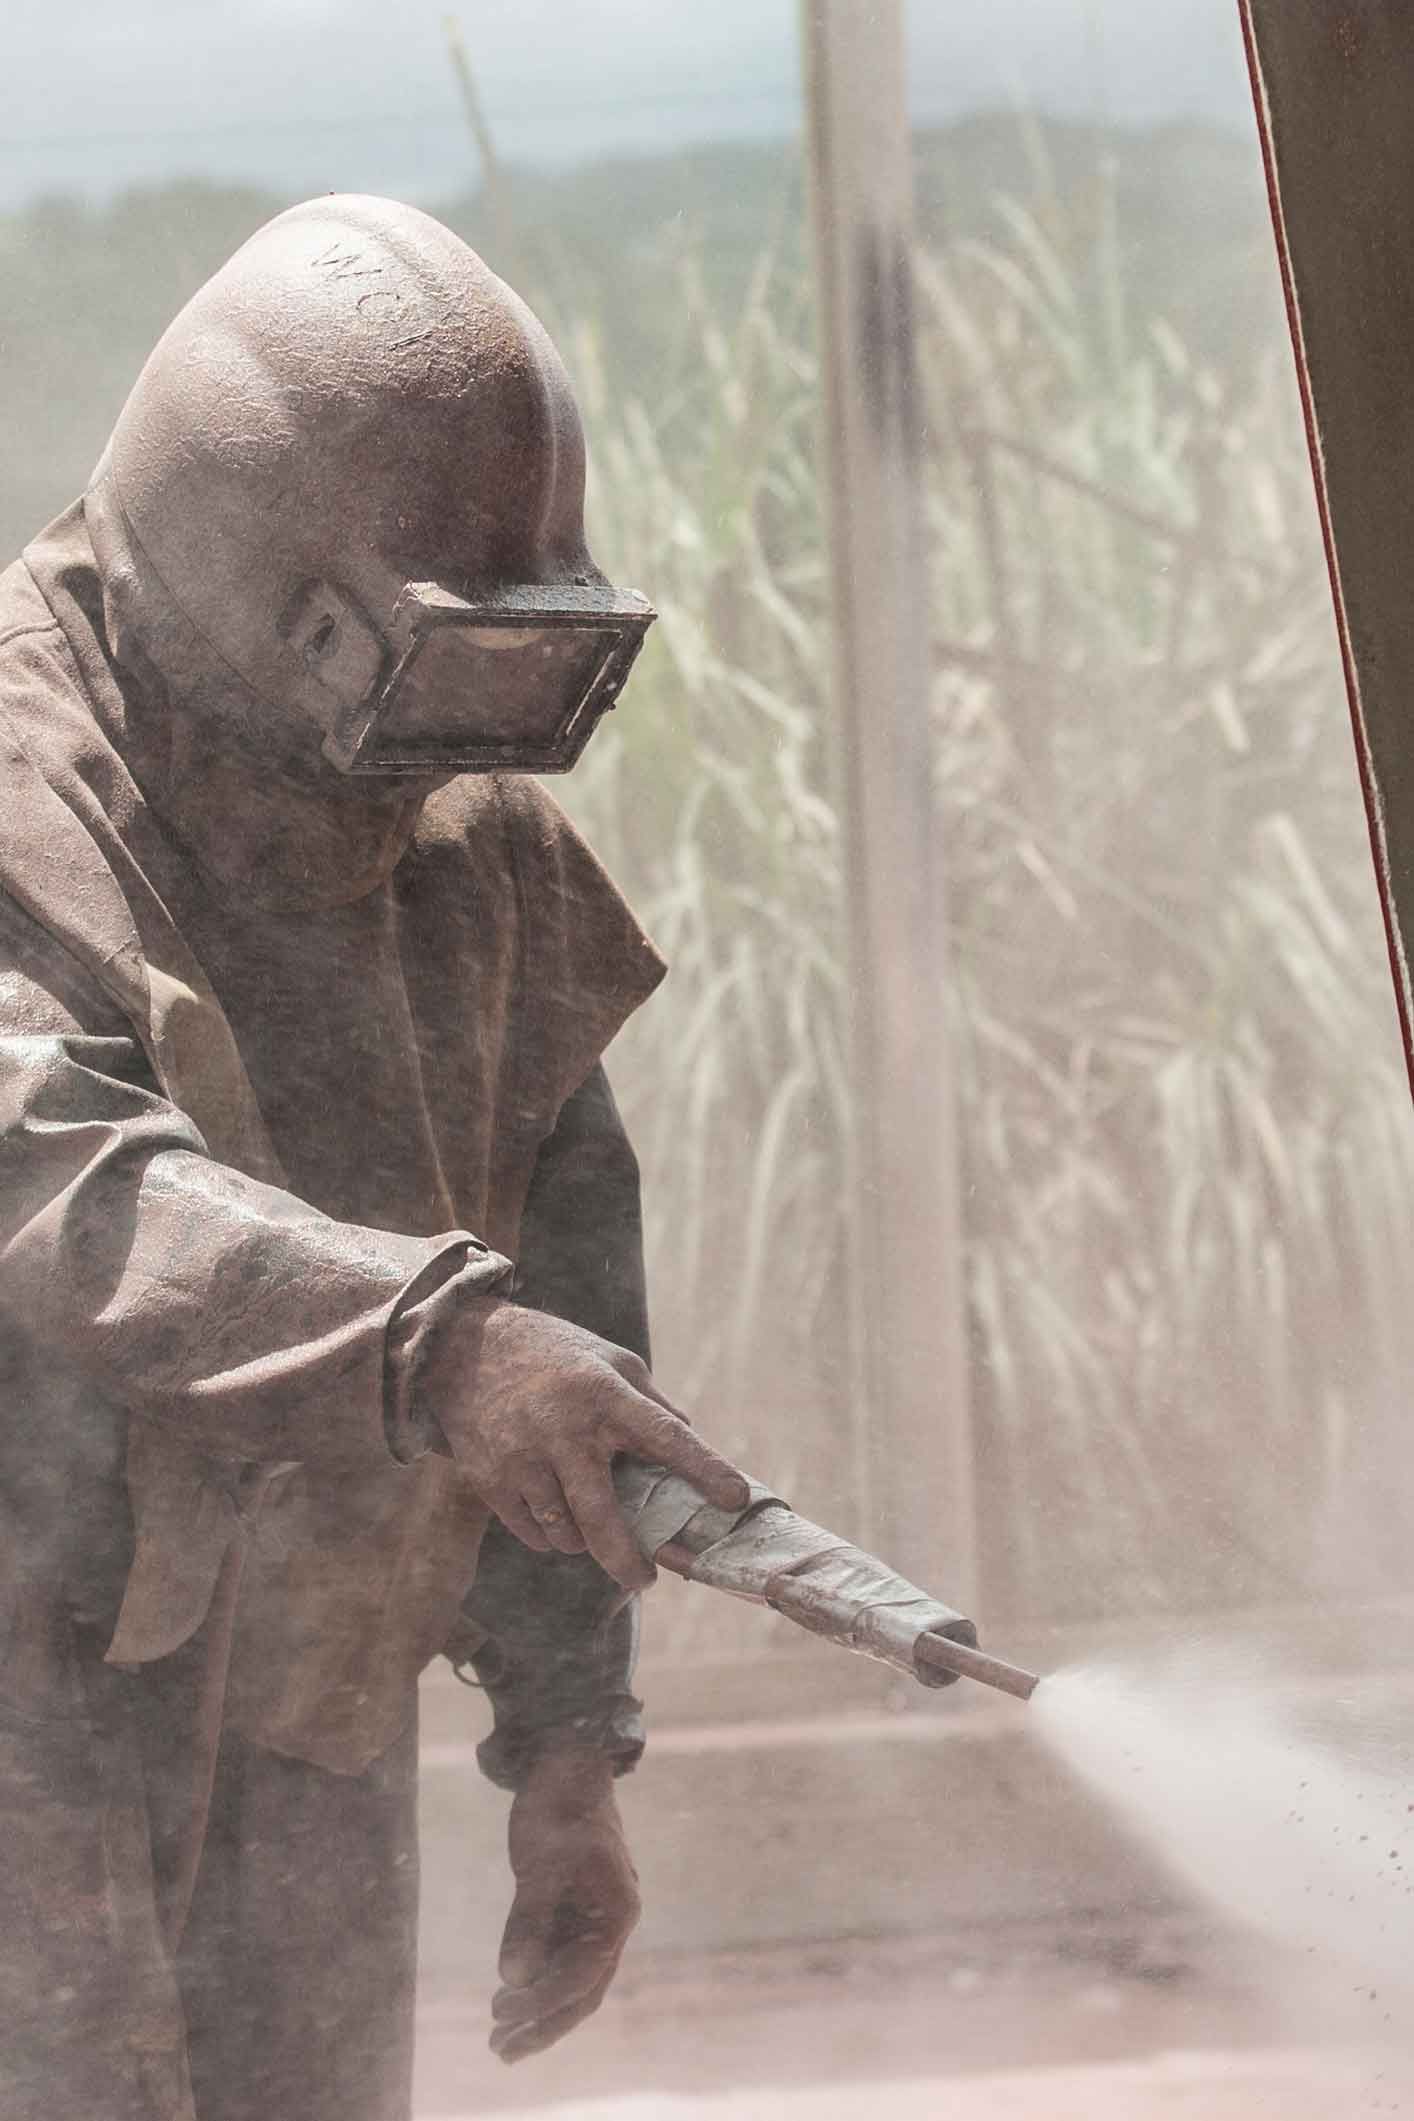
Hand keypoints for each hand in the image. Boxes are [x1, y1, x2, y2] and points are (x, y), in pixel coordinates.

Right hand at [427, 1301, 748, 1588]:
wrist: (464, 1349)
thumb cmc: (554, 1354)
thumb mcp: (609, 1360)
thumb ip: (651, 1403)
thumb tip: (692, 1441)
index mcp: (603, 1392)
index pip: (665, 1435)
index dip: (704, 1469)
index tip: (736, 1498)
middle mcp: (564, 1428)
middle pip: (601, 1515)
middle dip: (626, 1559)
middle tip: (646, 1580)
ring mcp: (522, 1457)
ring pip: (564, 1531)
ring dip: (584, 1541)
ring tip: (590, 1526)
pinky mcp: (489, 1478)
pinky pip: (531, 1532)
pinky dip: (550, 1535)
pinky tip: (554, 1517)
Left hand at [490, 1747, 639, 2064]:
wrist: (566, 1761)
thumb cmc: (558, 1804)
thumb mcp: (539, 1861)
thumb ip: (528, 1920)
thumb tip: (512, 1978)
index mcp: (617, 1911)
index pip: (580, 1975)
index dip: (541, 2002)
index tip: (501, 2014)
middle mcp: (612, 1921)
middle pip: (581, 1991)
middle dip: (542, 2024)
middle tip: (498, 2049)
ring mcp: (595, 1917)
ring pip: (571, 1980)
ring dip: (537, 2010)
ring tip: (497, 2037)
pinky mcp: (575, 1910)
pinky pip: (559, 1959)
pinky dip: (536, 1981)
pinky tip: (508, 1994)